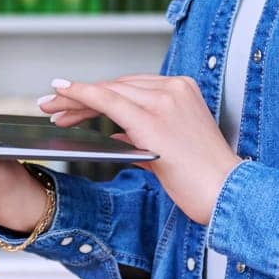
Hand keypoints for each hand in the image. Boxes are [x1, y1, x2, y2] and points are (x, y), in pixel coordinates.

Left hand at [38, 75, 243, 225]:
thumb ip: (143, 136)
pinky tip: (65, 98)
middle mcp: (174, 88)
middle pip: (117, 86)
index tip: (74, 96)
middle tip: (52, 104)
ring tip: (52, 110)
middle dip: (82, 96)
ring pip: (110, 91)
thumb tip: (115, 133)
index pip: (130, 87)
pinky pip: (109, 101)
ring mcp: (164, 100)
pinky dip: (83, 96)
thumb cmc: (202, 178)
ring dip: (77, 99)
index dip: (100, 92)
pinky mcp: (153, 118)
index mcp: (182, 90)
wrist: (226, 192)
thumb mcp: (171, 148)